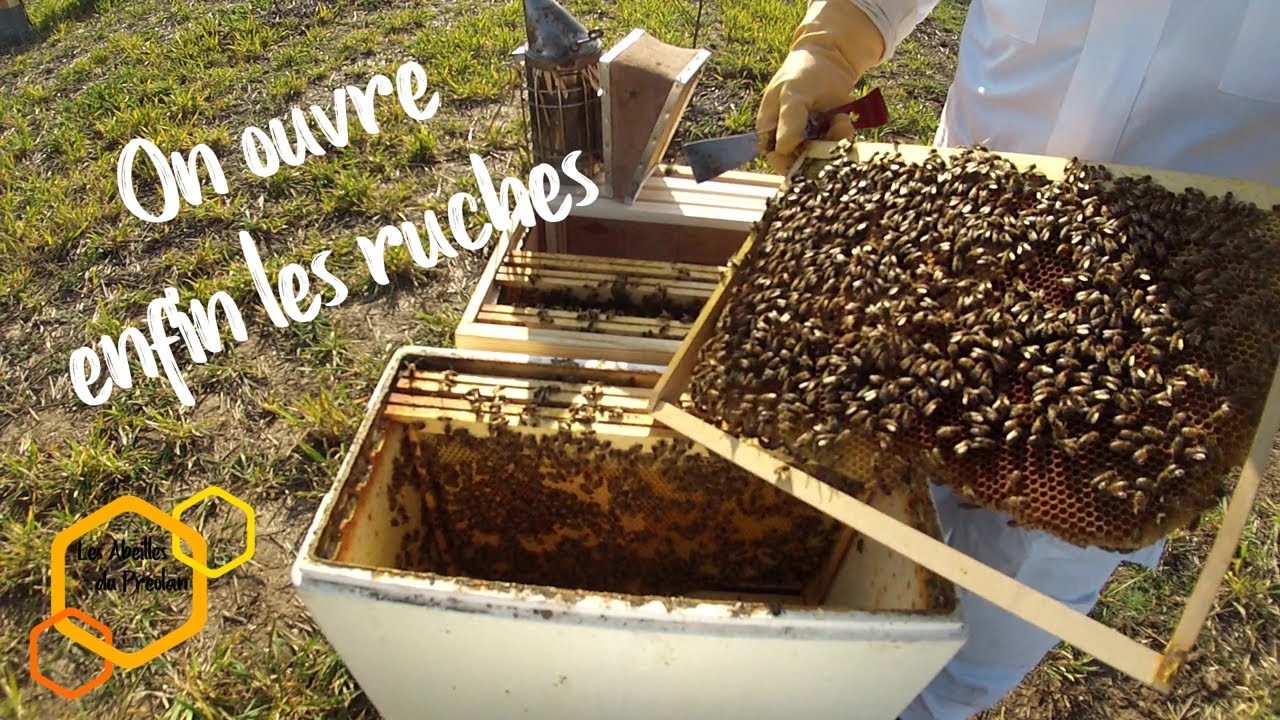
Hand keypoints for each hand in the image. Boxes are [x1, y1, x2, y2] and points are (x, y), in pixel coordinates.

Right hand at [756, 1, 886, 173]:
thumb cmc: (803, 72)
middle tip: (832, 129)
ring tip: (839, 118)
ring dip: (834, 141)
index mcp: (770, 130)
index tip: (808, 151)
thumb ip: (788, 120)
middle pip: (801, 161)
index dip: (790, 160)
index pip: (776, 156)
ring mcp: (810, 139)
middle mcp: (789, 139)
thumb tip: (783, 149)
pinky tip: (843, 117)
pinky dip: (844, 135)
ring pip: (822, 157)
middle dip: (819, 150)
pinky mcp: (829, 137)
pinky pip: (838, 147)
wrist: (832, 58)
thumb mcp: (793, 93)